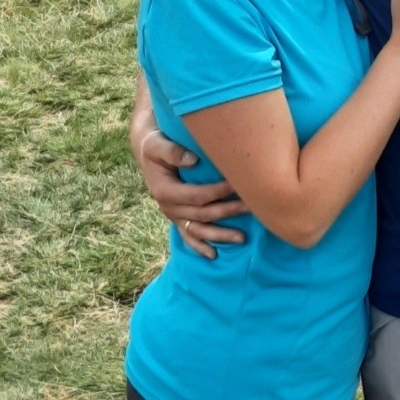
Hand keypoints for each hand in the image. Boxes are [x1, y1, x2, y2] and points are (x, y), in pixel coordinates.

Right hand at [131, 118, 247, 259]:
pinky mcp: (178, 219)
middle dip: (228, 211)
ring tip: (242, 238)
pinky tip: (213, 255)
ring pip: (199, 230)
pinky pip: (189, 237)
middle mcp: (168, 208)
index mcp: (164, 191)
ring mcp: (174, 216)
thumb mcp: (157, 144)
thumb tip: (193, 160)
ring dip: (220, 235)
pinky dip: (200, 247)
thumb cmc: (156, 145)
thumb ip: (172, 151)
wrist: (148, 152)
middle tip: (251, 207)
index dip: (218, 192)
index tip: (238, 185)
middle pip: (203, 214)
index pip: (197, 195)